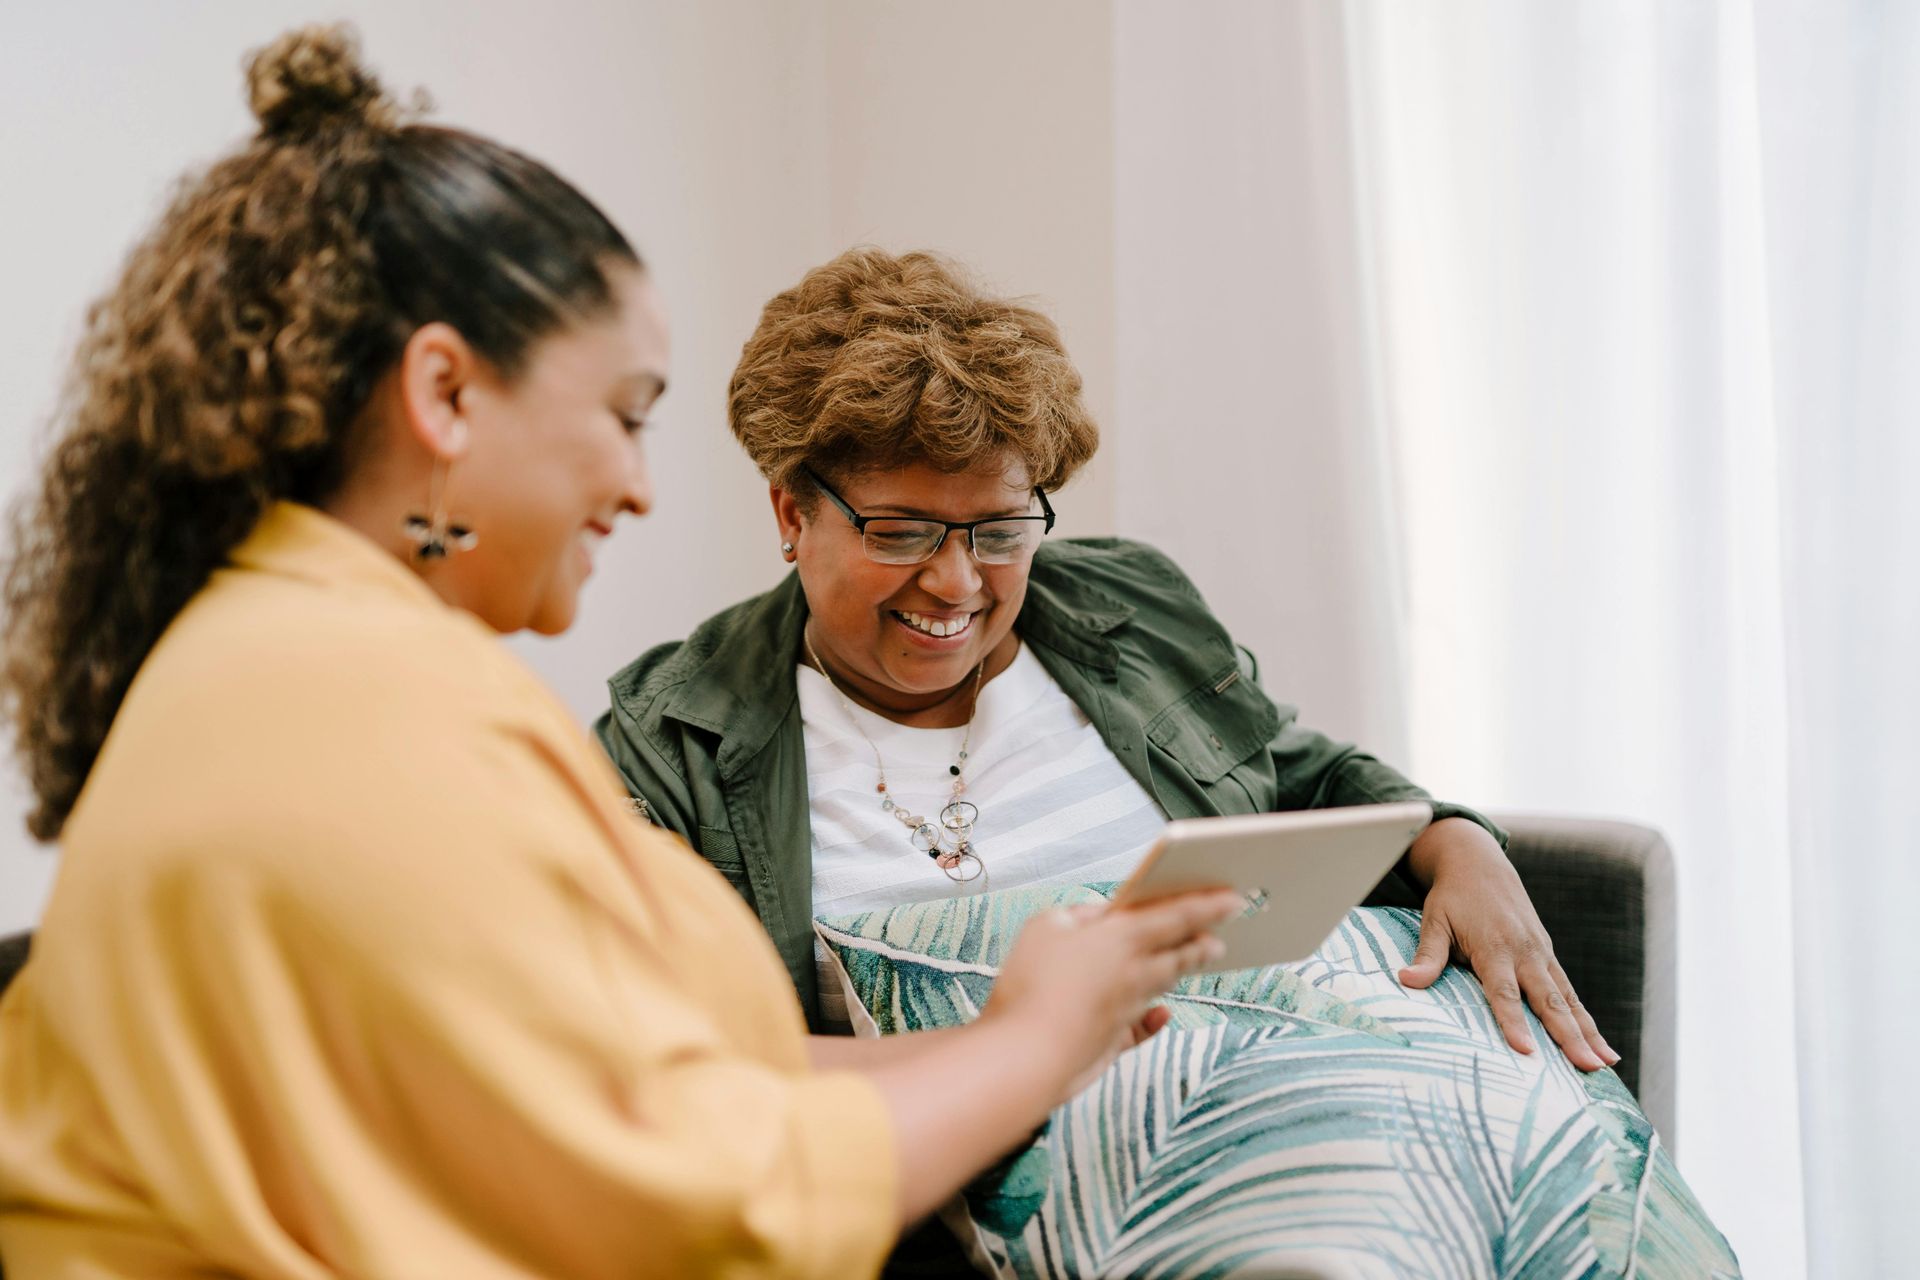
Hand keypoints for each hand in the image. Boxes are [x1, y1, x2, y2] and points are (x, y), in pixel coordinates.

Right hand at [985, 891, 1241, 1100]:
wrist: (1028, 1055)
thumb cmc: (1032, 983)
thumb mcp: (1046, 925)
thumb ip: (1077, 914)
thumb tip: (1098, 916)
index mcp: (1123, 938)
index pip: (1177, 916)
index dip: (1207, 905)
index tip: (1233, 899)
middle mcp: (1135, 974)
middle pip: (1179, 954)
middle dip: (1202, 942)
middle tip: (1219, 938)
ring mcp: (1127, 1010)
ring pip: (1164, 985)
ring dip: (1182, 969)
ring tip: (1195, 959)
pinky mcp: (1114, 1041)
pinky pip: (1143, 1027)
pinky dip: (1155, 1018)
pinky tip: (1162, 1013)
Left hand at [1398, 819, 1619, 1072]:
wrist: (1479, 863)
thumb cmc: (1453, 897)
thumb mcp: (1434, 920)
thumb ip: (1428, 954)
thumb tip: (1406, 980)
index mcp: (1494, 946)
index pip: (1504, 991)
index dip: (1514, 1021)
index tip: (1525, 1050)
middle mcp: (1525, 952)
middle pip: (1548, 1000)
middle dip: (1568, 1035)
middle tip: (1586, 1067)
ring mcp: (1541, 953)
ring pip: (1568, 998)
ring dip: (1587, 1033)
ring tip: (1604, 1065)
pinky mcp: (1548, 955)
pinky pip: (1570, 992)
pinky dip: (1587, 1019)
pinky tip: (1602, 1046)